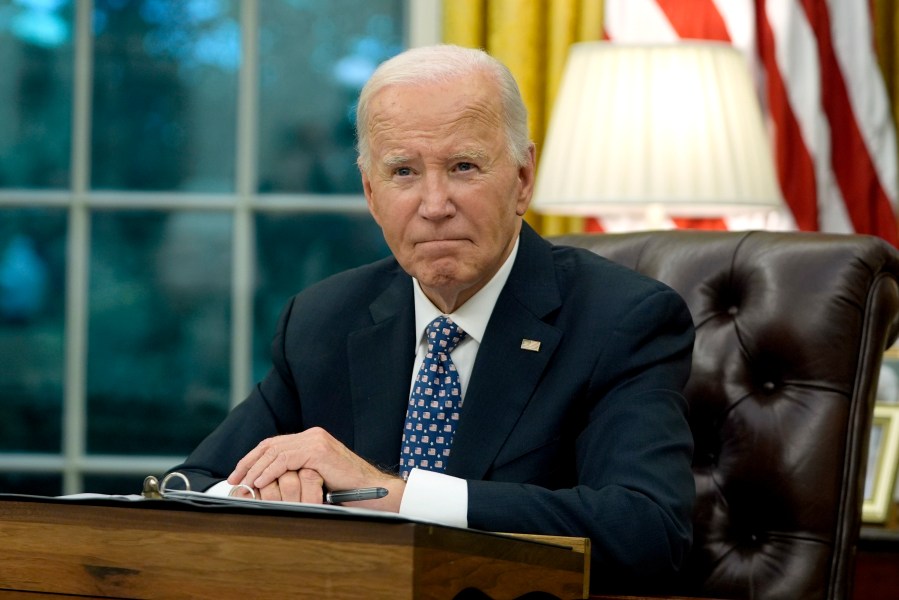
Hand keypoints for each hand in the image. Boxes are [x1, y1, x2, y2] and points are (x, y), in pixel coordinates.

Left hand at [227, 427, 403, 510]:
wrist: (373, 491)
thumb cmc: (347, 490)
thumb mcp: (316, 478)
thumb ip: (298, 473)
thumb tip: (267, 483)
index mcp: (311, 440)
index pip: (274, 444)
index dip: (254, 458)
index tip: (240, 473)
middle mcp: (313, 435)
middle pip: (271, 445)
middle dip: (249, 462)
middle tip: (234, 478)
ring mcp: (316, 441)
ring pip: (275, 450)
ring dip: (255, 467)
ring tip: (243, 482)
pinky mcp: (318, 451)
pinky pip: (286, 459)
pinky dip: (270, 470)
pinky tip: (260, 481)